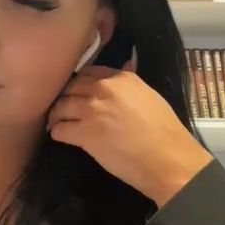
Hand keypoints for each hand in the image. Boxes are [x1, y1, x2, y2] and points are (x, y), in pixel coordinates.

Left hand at [46, 63, 213, 208]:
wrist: (167, 158)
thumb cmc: (164, 131)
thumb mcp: (150, 97)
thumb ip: (130, 83)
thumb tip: (124, 66)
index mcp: (121, 79)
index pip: (88, 72)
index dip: (79, 83)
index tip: (76, 92)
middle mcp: (103, 89)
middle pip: (71, 87)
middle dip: (64, 97)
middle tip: (63, 109)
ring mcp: (92, 110)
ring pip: (61, 106)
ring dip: (56, 115)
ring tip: (56, 123)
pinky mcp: (84, 133)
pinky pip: (60, 129)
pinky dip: (57, 133)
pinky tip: (59, 136)